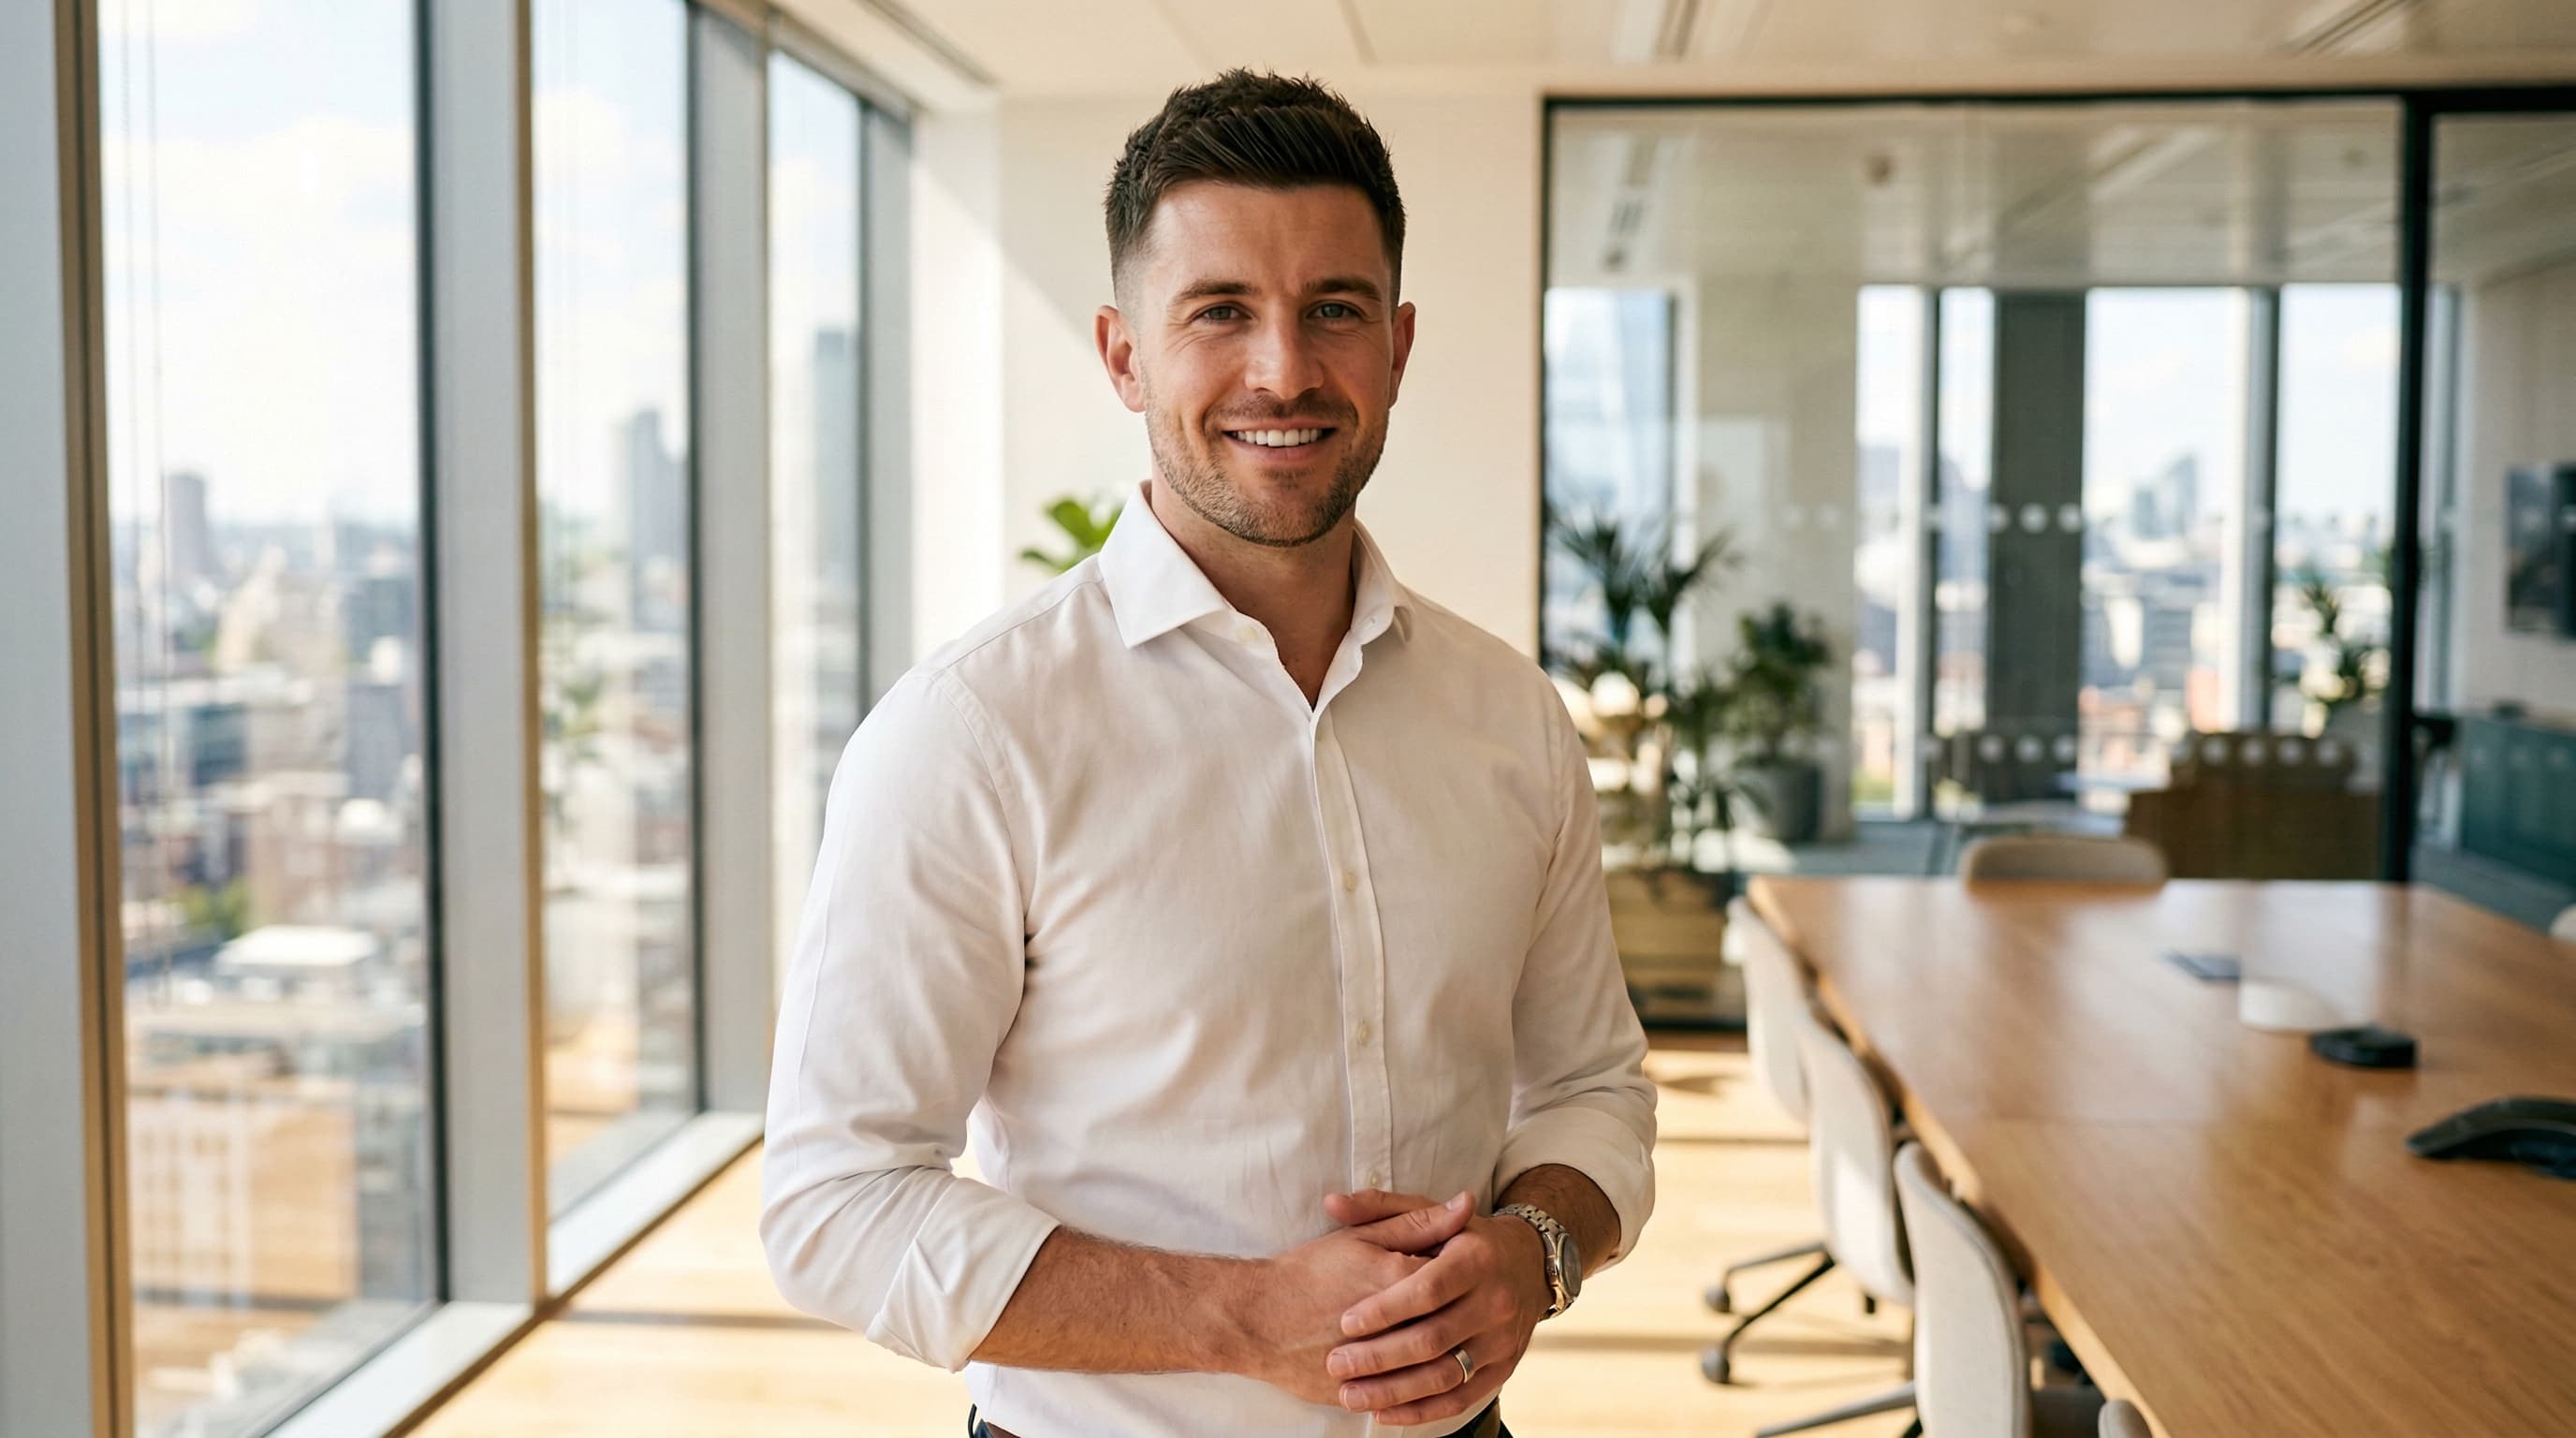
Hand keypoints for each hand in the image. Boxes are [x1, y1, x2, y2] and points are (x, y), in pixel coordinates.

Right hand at [1234, 1197, 1469, 1406]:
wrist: (1256, 1319)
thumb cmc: (1307, 1273)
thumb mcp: (1363, 1237)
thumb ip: (1419, 1223)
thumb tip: (1467, 1205)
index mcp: (1401, 1281)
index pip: (1458, 1280)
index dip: (1461, 1275)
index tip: (1454, 1274)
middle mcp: (1396, 1328)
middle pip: (1453, 1327)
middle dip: (1458, 1318)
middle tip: (1445, 1308)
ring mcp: (1379, 1369)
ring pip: (1435, 1371)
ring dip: (1443, 1356)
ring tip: (1433, 1340)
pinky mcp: (1362, 1395)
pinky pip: (1407, 1401)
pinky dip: (1418, 1390)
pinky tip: (1415, 1373)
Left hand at [1325, 1208, 1549, 1425]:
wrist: (1528, 1264)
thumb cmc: (1464, 1237)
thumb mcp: (1429, 1212)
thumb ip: (1379, 1207)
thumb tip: (1332, 1203)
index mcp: (1476, 1259)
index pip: (1428, 1290)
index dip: (1386, 1309)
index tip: (1346, 1322)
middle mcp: (1496, 1301)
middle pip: (1433, 1338)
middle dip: (1379, 1356)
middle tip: (1336, 1364)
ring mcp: (1501, 1340)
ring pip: (1444, 1376)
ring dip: (1393, 1391)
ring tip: (1349, 1395)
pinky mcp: (1503, 1370)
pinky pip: (1459, 1399)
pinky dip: (1420, 1411)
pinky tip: (1382, 1413)